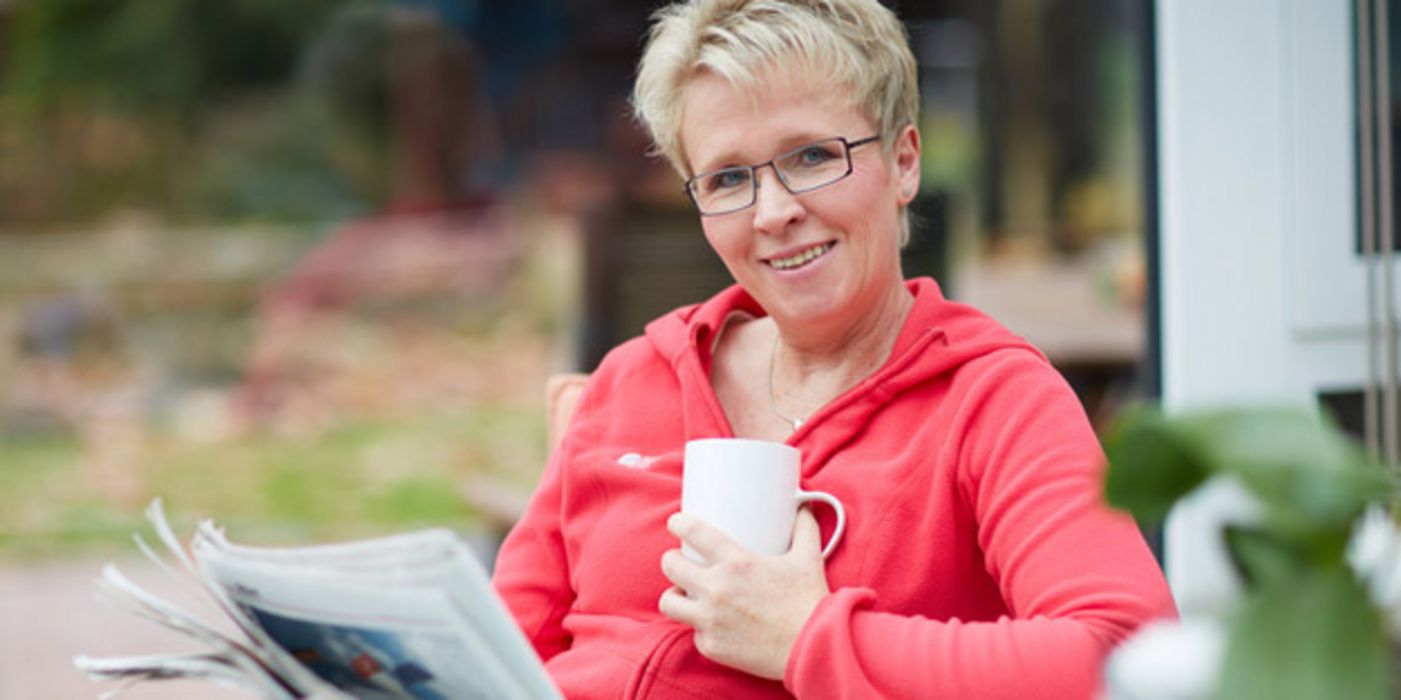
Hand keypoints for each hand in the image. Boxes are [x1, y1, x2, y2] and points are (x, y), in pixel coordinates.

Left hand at [658, 508, 830, 679]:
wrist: (813, 647)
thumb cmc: (809, 602)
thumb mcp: (808, 558)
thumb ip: (804, 528)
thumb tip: (804, 507)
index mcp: (737, 562)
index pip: (693, 532)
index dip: (679, 523)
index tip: (677, 523)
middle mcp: (717, 589)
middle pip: (671, 566)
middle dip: (672, 559)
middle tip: (679, 560)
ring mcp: (710, 619)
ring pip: (669, 602)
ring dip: (675, 595)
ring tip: (685, 593)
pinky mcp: (711, 645)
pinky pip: (693, 631)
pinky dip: (702, 626)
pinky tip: (713, 623)